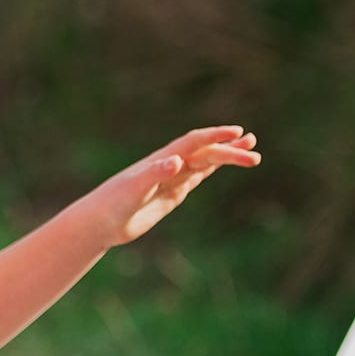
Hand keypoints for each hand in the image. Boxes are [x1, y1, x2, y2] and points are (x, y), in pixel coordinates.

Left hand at [73, 125, 261, 247]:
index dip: (215, 136)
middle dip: (229, 150)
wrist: (100, 222)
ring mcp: (170, 179)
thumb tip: (177, 160)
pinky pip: (195, 177)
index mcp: (160, 160)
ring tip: (251, 153)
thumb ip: (154, 174)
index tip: (237, 132)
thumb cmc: (112, 204)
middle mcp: (168, 166)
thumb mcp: (134, 190)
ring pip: (203, 162)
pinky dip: (211, 168)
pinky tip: (222, 164)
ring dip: (225, 156)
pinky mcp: (170, 194)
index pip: (193, 143)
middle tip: (254, 151)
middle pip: (204, 153)